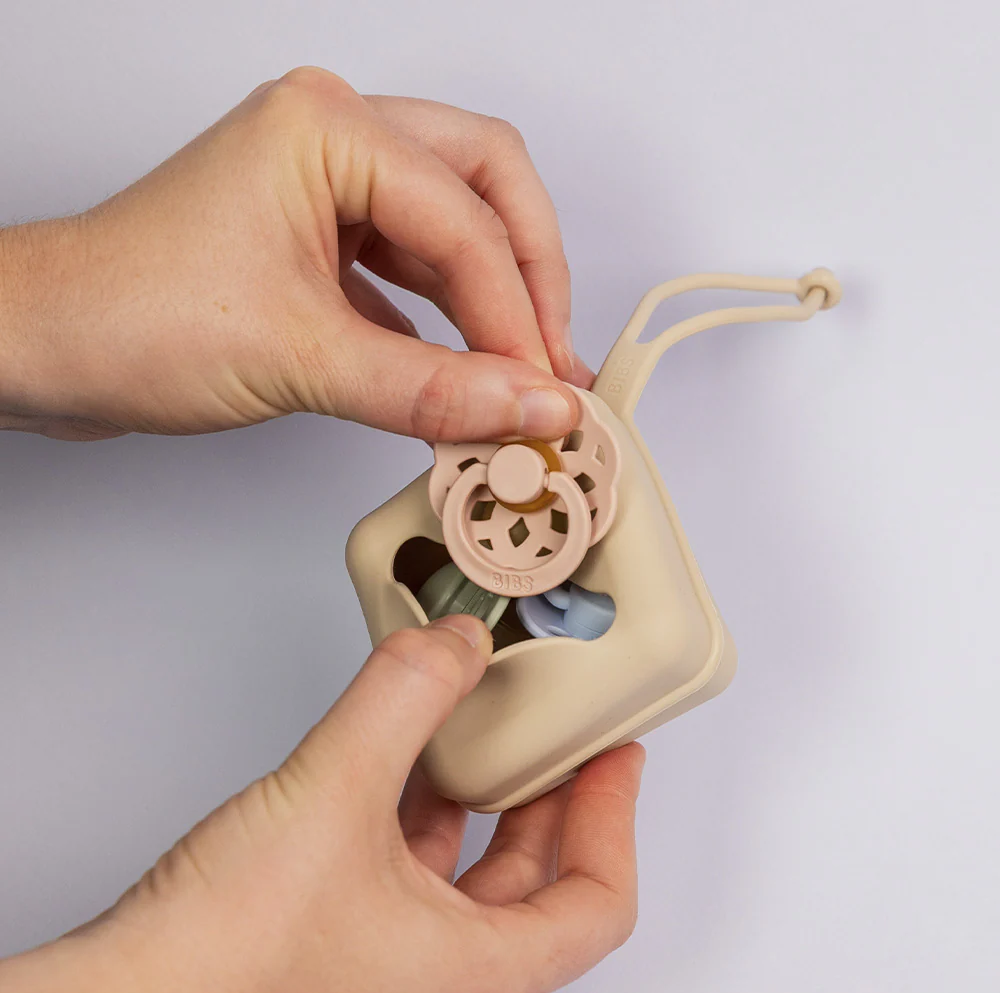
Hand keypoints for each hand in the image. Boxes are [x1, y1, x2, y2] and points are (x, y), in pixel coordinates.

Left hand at [0, 68, 591, 441]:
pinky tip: (462, 365)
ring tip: (523, 368)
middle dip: (529, 272)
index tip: (543, 390)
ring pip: (455, 222)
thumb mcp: (301, 359)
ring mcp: (327, 185)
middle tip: (552, 353)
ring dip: (494, 294)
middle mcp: (335, 138)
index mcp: (328, 130)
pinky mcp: (319, 235)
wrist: (48, 346)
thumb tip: (528, 408)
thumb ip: (431, 390)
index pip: (466, 224)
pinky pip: (413, 265)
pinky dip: (446, 316)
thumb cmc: (131, 318)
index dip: (515, 316)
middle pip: (488, 183)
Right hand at [0, 617, 643, 992]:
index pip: (597, 902)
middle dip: (549, 796)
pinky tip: (400, 757)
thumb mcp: (334, 796)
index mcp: (472, 970)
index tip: (614, 756)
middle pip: (537, 882)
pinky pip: (406, 866)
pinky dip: (418, 808)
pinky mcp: (335, 937)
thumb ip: (401, 702)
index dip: (615, 818)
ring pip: (467, 874)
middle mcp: (438, 979)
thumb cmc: (218, 967)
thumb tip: (456, 644)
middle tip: (556, 734)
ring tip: (482, 728)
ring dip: (480, 797)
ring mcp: (385, 962)